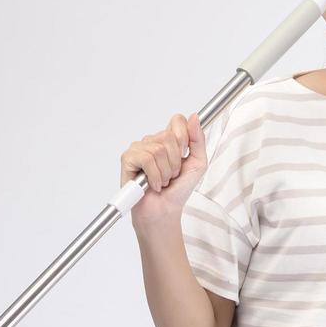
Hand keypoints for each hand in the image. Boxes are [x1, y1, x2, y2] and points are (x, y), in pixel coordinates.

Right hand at [120, 112, 206, 226]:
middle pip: (169, 136)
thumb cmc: (179, 189)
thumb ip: (198, 140)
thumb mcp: (198, 163)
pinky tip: (152, 183)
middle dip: (175, 162)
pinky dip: (154, 175)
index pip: (178, 120)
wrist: (165, 210)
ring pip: (158, 149)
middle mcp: (152, 140)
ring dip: (165, 172)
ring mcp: (138, 148)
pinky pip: (146, 159)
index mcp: (168, 139)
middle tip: (172, 175)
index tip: (185, 156)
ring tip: (162, 181)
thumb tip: (194, 117)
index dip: (184, 138)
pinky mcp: (127, 159)